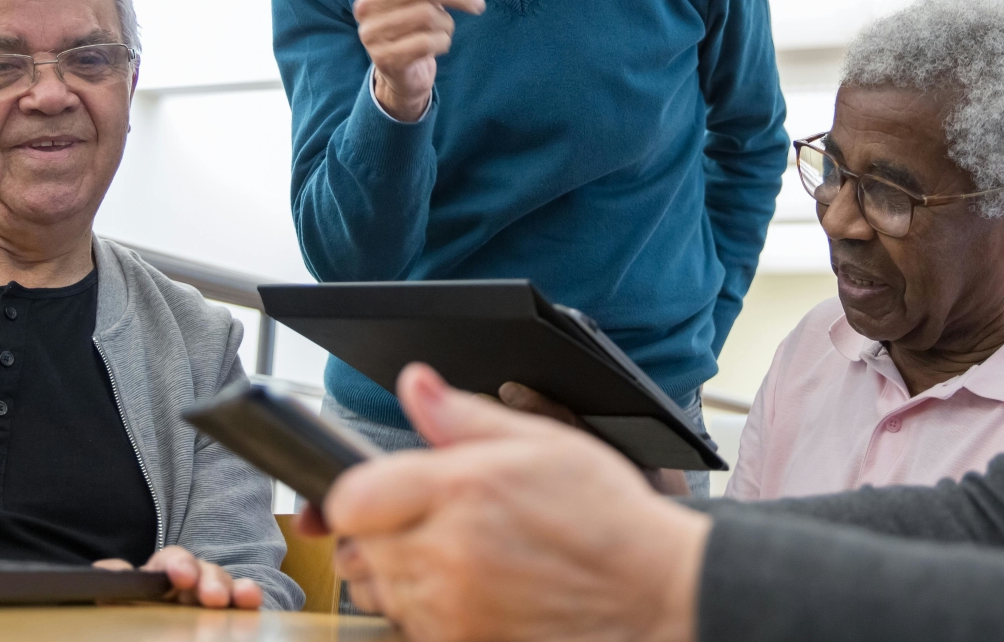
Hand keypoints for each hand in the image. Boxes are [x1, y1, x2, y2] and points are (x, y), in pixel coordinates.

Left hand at [93, 546, 263, 608]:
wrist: (142, 630)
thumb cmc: (130, 615)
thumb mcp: (115, 601)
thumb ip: (113, 588)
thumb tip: (108, 571)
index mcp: (160, 579)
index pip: (172, 561)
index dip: (180, 564)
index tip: (182, 577)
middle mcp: (188, 586)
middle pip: (205, 572)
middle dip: (212, 580)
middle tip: (214, 597)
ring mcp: (208, 602)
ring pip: (226, 587)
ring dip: (234, 589)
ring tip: (244, 599)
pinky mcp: (224, 618)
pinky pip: (240, 606)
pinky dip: (247, 601)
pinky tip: (253, 603)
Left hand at [316, 363, 708, 641]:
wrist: (651, 591)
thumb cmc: (605, 517)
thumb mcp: (542, 441)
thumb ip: (463, 416)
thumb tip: (416, 385)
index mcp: (461, 490)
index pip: (352, 499)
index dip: (357, 492)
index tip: (376, 491)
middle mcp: (447, 554)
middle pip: (358, 547)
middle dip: (380, 531)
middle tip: (428, 519)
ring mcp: (452, 610)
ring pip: (378, 591)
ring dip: (398, 573)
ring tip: (452, 555)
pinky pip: (408, 627)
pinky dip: (423, 610)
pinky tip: (466, 589)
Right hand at [354, 0, 485, 121]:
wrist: (399, 69)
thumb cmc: (409, 18)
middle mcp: (366, 2)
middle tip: (477, 3)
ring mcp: (371, 31)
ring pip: (429, 16)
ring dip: (446, 23)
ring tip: (439, 28)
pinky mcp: (384, 57)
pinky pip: (429, 42)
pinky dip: (443, 43)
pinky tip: (435, 45)